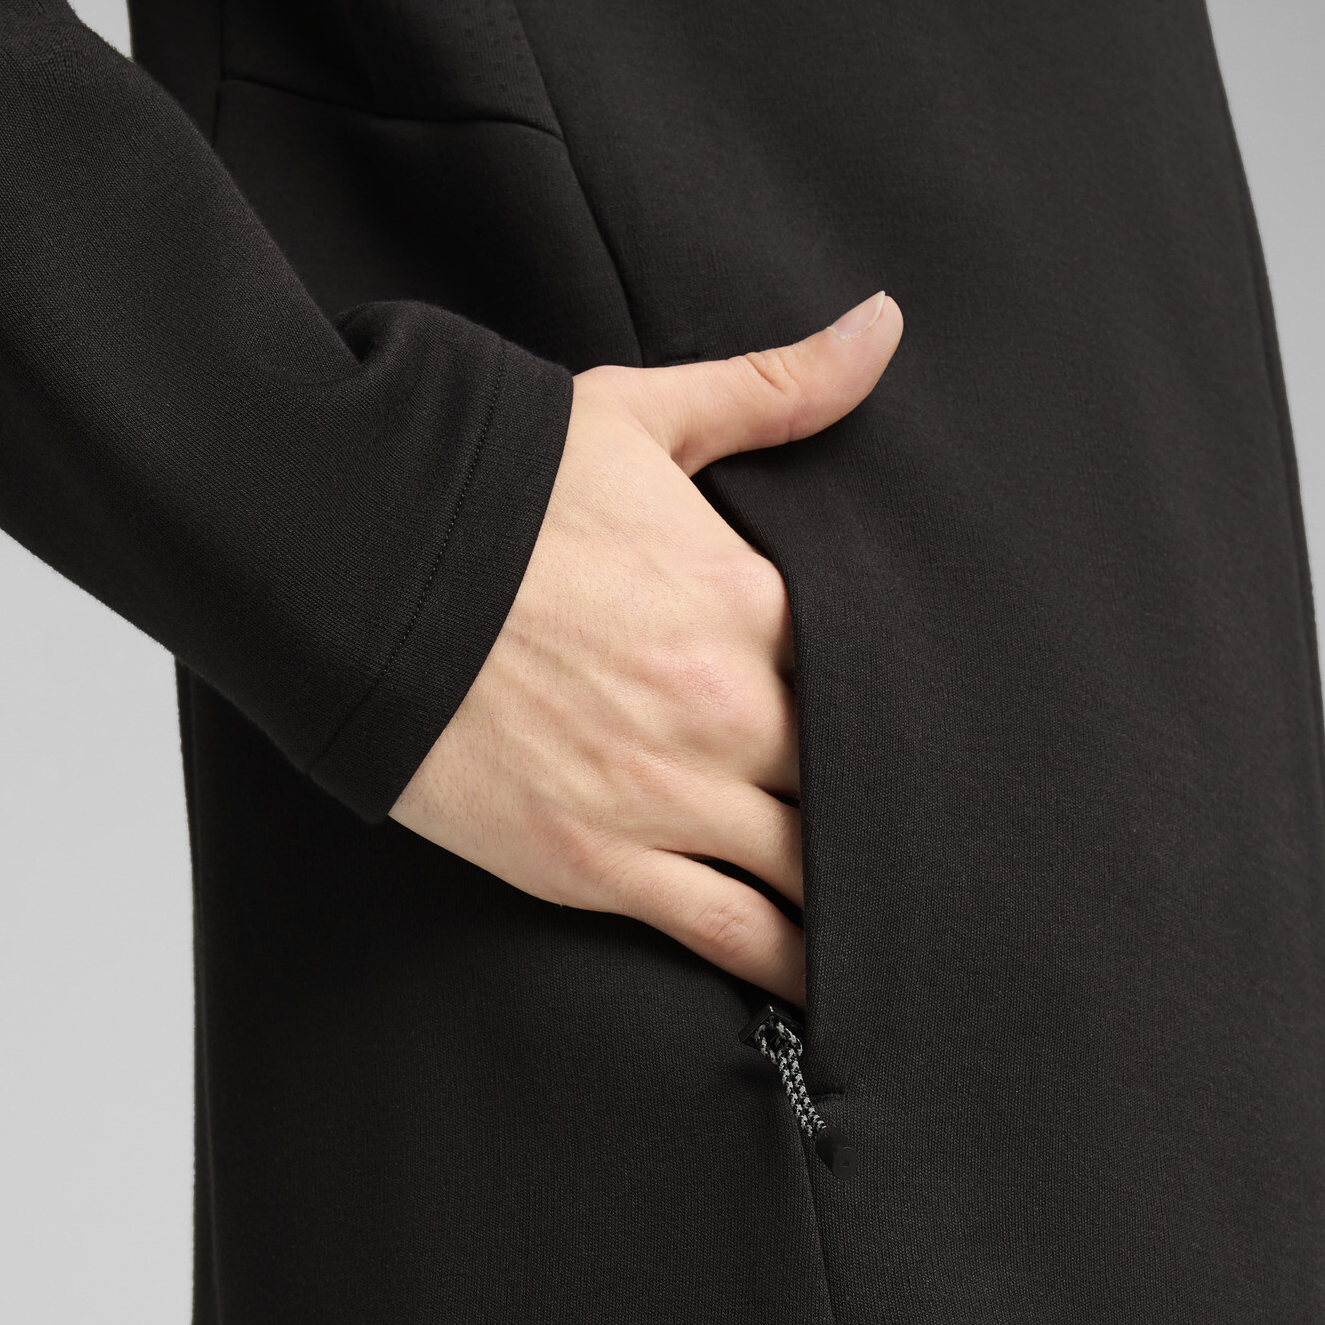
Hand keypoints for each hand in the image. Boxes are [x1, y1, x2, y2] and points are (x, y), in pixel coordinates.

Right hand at [391, 292, 903, 1002]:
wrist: (356, 565)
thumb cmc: (495, 491)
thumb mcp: (642, 420)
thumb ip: (776, 390)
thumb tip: (883, 327)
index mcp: (754, 608)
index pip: (882, 687)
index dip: (924, 729)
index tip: (965, 758)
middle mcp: (730, 714)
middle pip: (858, 794)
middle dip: (904, 831)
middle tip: (969, 870)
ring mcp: (666, 797)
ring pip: (808, 880)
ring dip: (860, 914)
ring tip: (918, 948)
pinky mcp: (596, 863)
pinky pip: (724, 934)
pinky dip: (783, 971)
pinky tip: (831, 997)